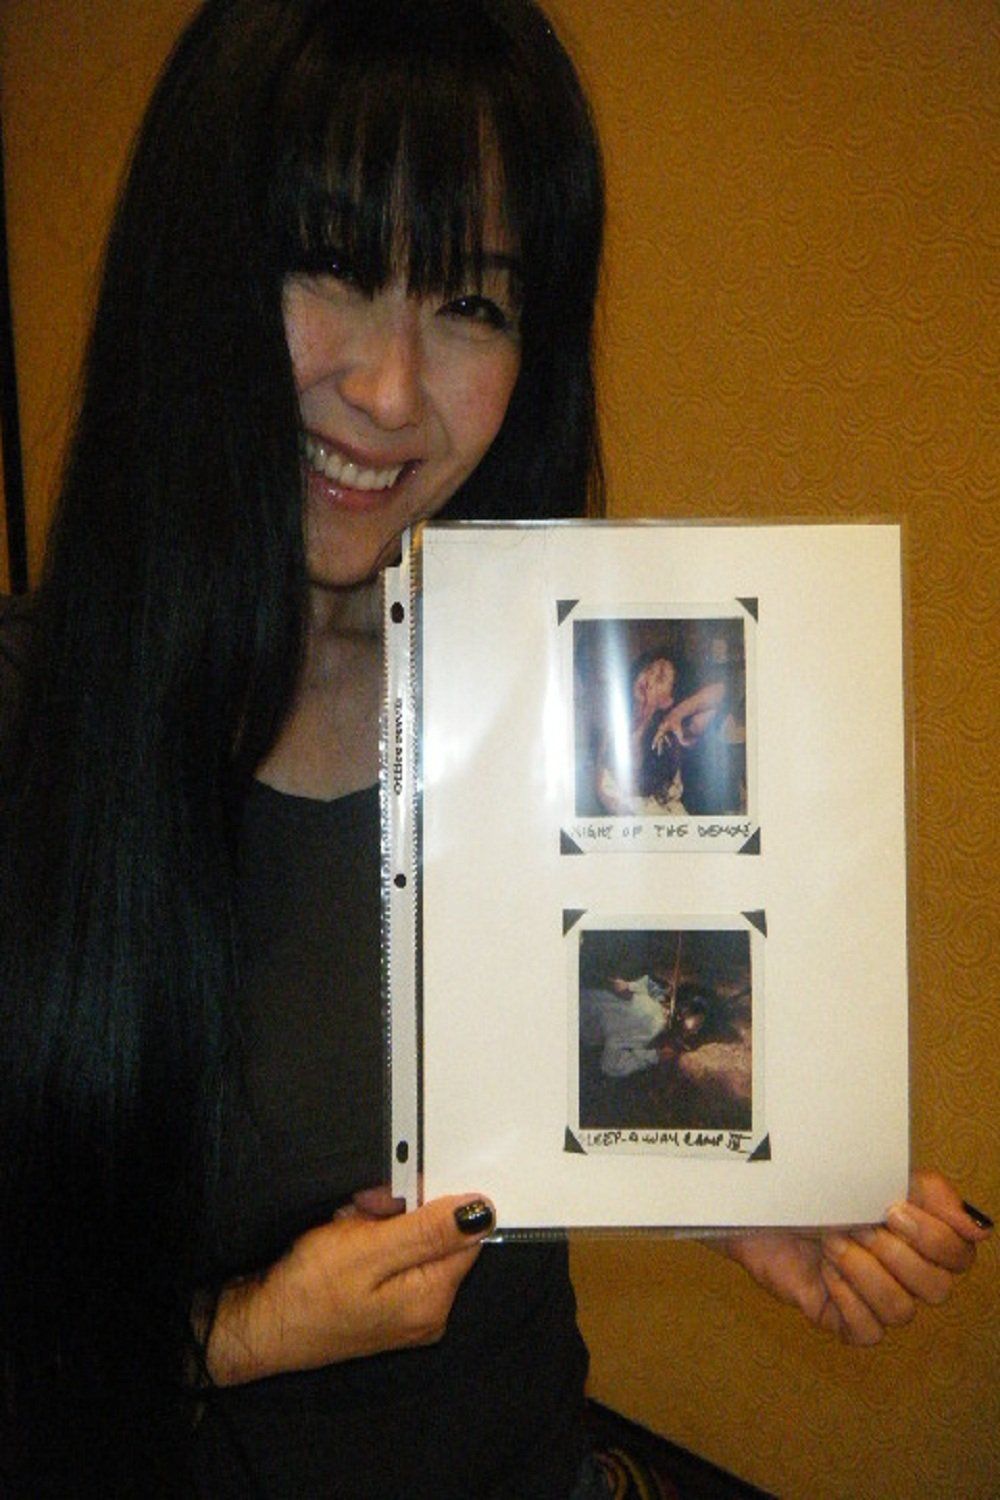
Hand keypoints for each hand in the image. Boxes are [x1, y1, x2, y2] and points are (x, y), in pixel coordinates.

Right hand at [204, 1191, 494, 1384]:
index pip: (465, 1233)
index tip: (394, 1202)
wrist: (261, 1325)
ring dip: (380, 1224)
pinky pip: (393, 1258)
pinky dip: (370, 1242)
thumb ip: (429, 1230)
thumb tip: (483, 1212)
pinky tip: (343, 1245)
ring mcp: (408, 1313)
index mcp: (433, 1299)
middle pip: (437, 1236)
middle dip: (399, 1213)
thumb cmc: (308, 1290)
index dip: (430, 1204)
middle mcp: (429, 1312)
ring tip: (344, 1231)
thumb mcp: (369, 1249)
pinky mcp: (387, 1307)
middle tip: (360, 1215)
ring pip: (412, 1242)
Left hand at [711, 1171, 989, 1345]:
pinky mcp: (843, 1319)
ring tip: (833, 1243)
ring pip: (902, 1313)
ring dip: (864, 1273)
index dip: (934, 1239)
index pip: (960, 1257)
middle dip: (895, 1255)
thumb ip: (933, 1195)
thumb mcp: (878, 1174)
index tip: (893, 1209)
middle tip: (857, 1225)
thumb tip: (980, 1229)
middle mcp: (905, 1275)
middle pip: (937, 1290)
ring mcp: (875, 1300)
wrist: (758, 1199)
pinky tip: (827, 1273)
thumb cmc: (819, 1185)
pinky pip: (866, 1332)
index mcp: (921, 1239)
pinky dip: (847, 1299)